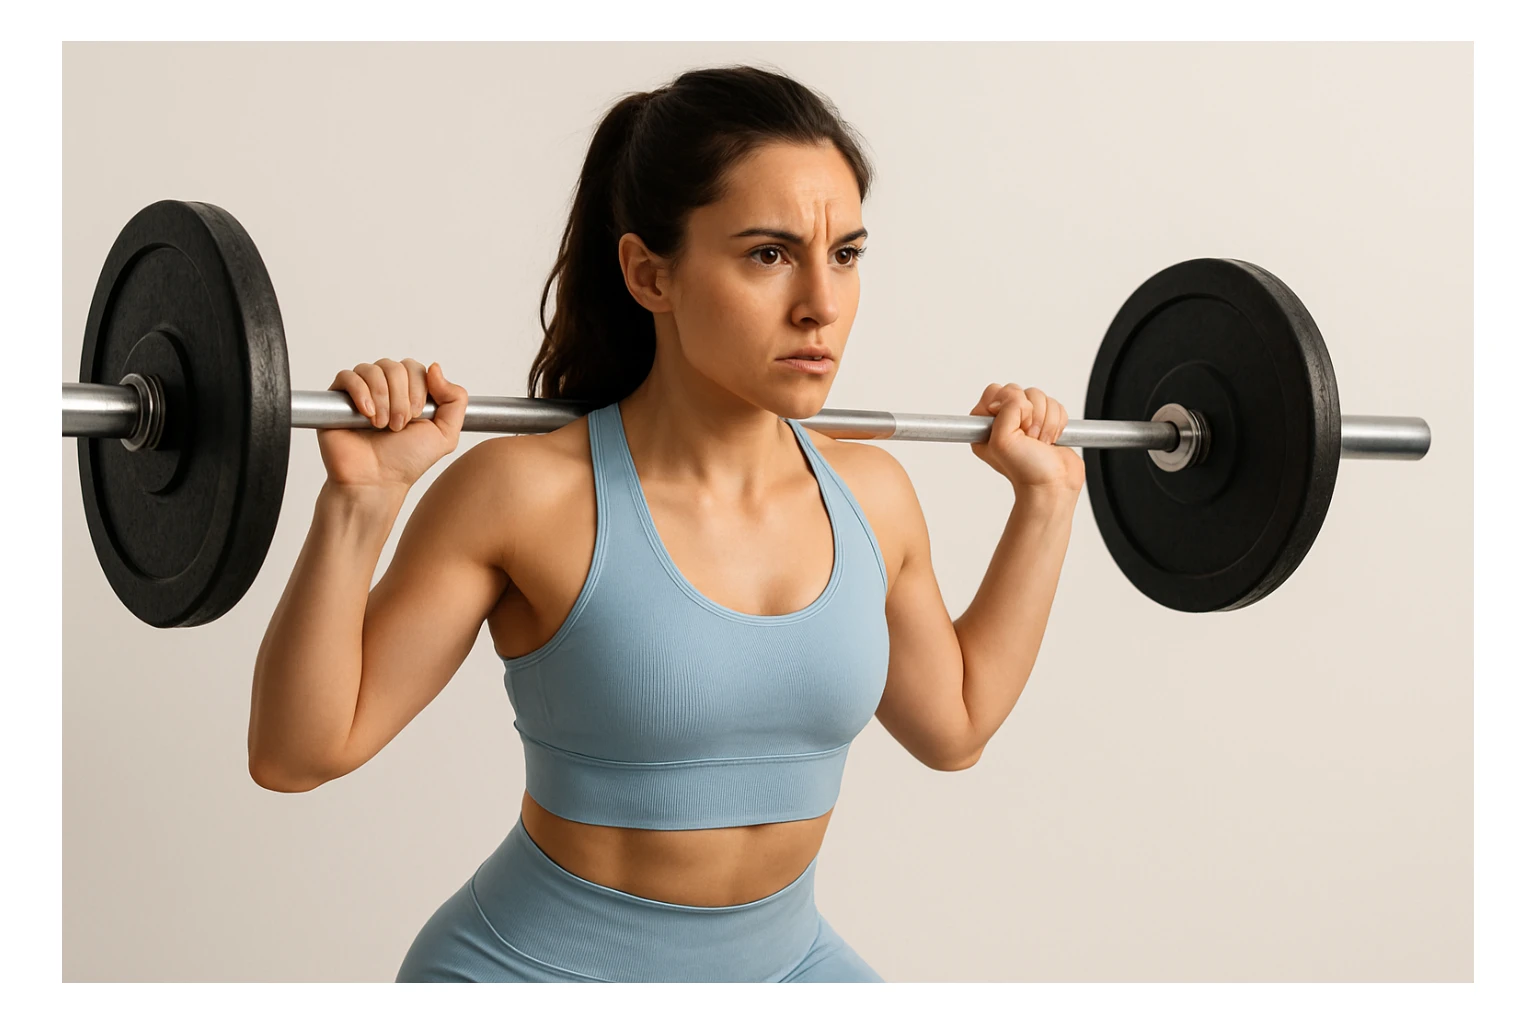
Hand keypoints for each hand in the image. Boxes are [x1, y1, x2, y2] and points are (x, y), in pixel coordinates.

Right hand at [317, 358, 469, 492]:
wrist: (375, 481)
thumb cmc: (406, 461)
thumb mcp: (445, 433)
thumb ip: (455, 399)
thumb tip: (435, 367)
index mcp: (409, 392)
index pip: (414, 368)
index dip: (418, 388)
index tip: (416, 417)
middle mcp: (385, 389)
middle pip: (394, 366)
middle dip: (400, 397)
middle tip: (398, 425)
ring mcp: (361, 392)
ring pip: (372, 370)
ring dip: (382, 398)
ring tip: (382, 425)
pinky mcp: (338, 398)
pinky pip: (348, 376)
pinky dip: (361, 393)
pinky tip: (367, 415)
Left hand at [968, 382, 1085, 493]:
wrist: (1052, 486)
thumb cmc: (1026, 471)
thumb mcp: (1002, 440)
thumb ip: (1005, 409)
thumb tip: (1015, 395)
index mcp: (985, 424)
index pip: (995, 391)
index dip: (1009, 404)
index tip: (1016, 427)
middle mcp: (1005, 420)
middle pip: (1020, 391)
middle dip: (1031, 414)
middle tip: (1029, 437)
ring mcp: (1026, 421)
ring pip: (1040, 397)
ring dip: (1045, 421)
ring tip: (1040, 442)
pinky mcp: (1046, 422)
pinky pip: (1055, 405)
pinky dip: (1057, 422)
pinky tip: (1051, 440)